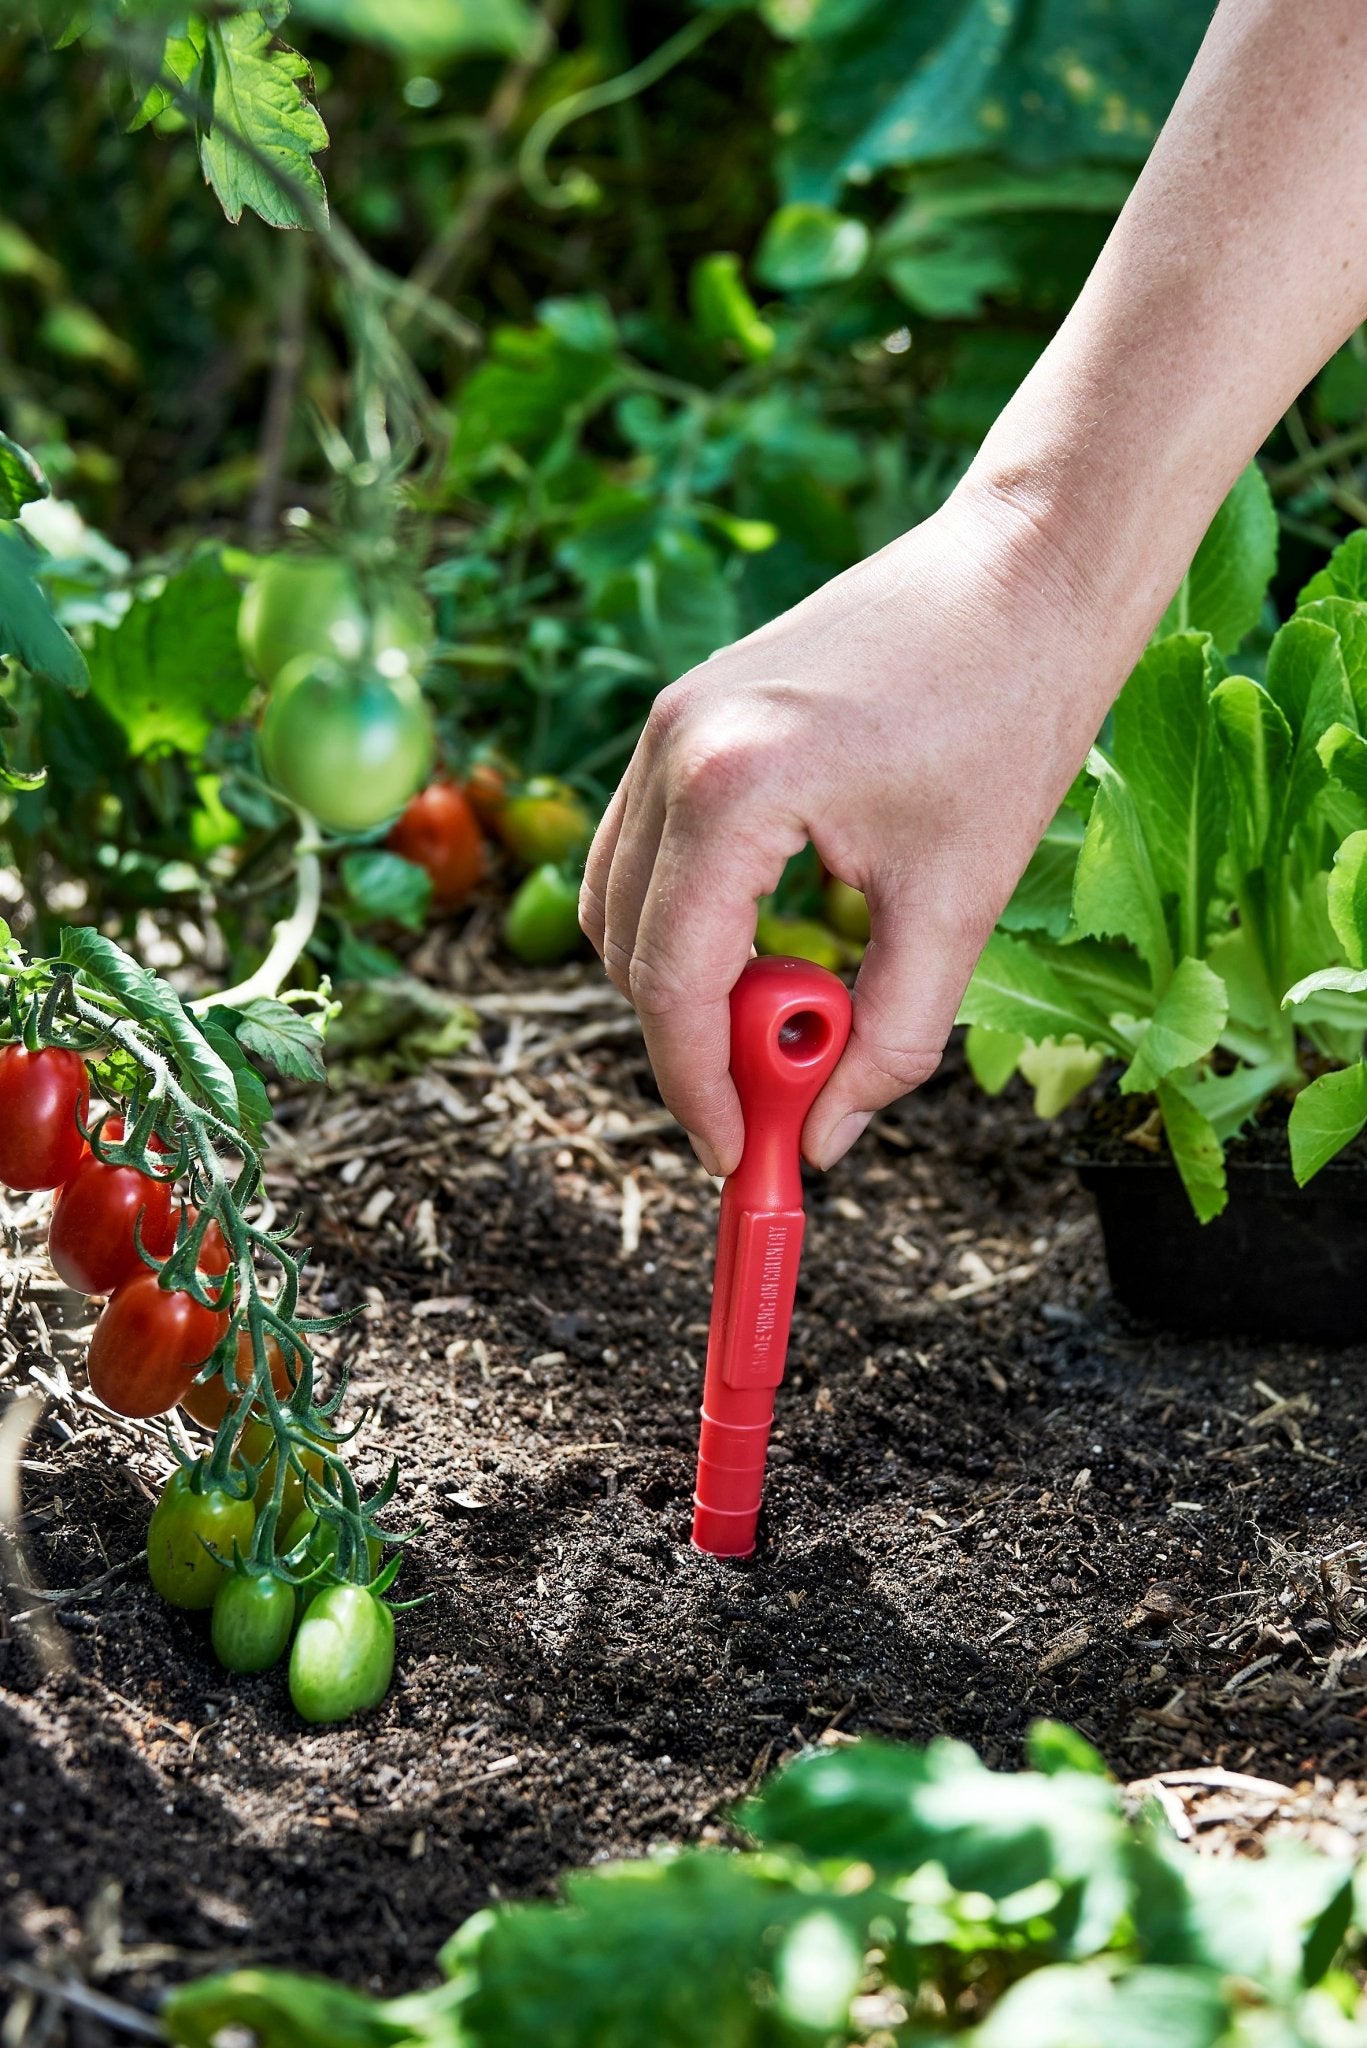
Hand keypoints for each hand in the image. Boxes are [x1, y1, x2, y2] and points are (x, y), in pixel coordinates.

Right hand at [580, 476, 1152, 1175]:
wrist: (1027, 571)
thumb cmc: (1010, 716)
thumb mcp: (960, 903)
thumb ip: (890, 1039)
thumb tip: (828, 1137)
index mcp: (735, 789)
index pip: (672, 981)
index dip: (698, 1088)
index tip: (742, 1157)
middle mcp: (675, 747)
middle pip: (627, 950)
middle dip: (692, 1043)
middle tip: (778, 1099)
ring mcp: (669, 722)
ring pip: (618, 902)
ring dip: (683, 981)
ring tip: (784, 1014)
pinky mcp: (687, 713)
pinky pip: (642, 849)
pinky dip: (684, 917)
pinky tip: (768, 940)